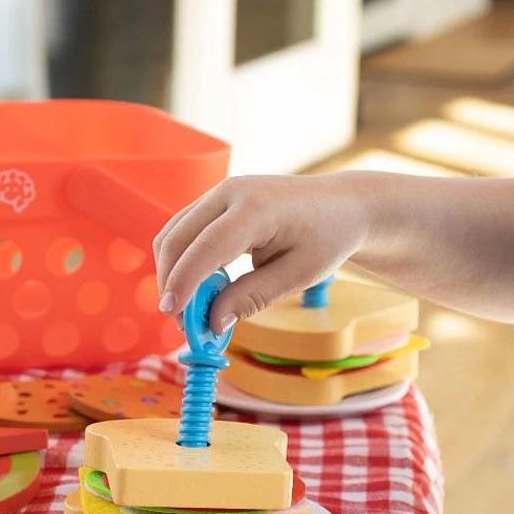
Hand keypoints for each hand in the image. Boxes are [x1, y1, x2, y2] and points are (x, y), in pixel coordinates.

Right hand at [153, 175, 369, 333]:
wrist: (342, 204)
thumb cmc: (327, 238)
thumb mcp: (299, 274)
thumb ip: (253, 297)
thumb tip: (213, 322)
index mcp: (257, 208)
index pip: (206, 247)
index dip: (183, 281)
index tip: (171, 313)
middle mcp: (230, 192)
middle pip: (177, 238)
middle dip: (171, 281)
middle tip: (182, 321)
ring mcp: (220, 192)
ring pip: (173, 234)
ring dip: (172, 272)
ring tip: (189, 307)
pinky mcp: (215, 200)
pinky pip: (183, 230)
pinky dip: (181, 260)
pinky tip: (197, 286)